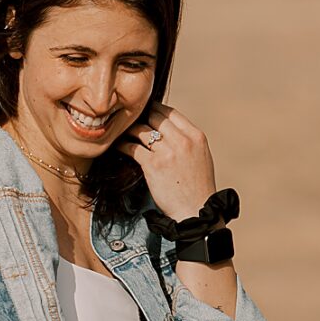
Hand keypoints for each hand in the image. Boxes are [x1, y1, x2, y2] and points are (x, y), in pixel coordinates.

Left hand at [125, 104, 217, 221]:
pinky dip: (123, 145)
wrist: (197, 211)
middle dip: (141, 116)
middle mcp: (183, 140)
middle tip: (129, 119)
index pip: (171, 112)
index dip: (155, 109)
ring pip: (142, 130)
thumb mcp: (201, 156)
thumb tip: (168, 129)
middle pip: (155, 117)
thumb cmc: (199, 187)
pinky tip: (118, 146)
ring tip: (121, 131)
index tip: (145, 111)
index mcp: (196, 136)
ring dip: (130, 130)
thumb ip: (186, 140)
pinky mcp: (153, 165)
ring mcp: (168, 152)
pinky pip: (133, 147)